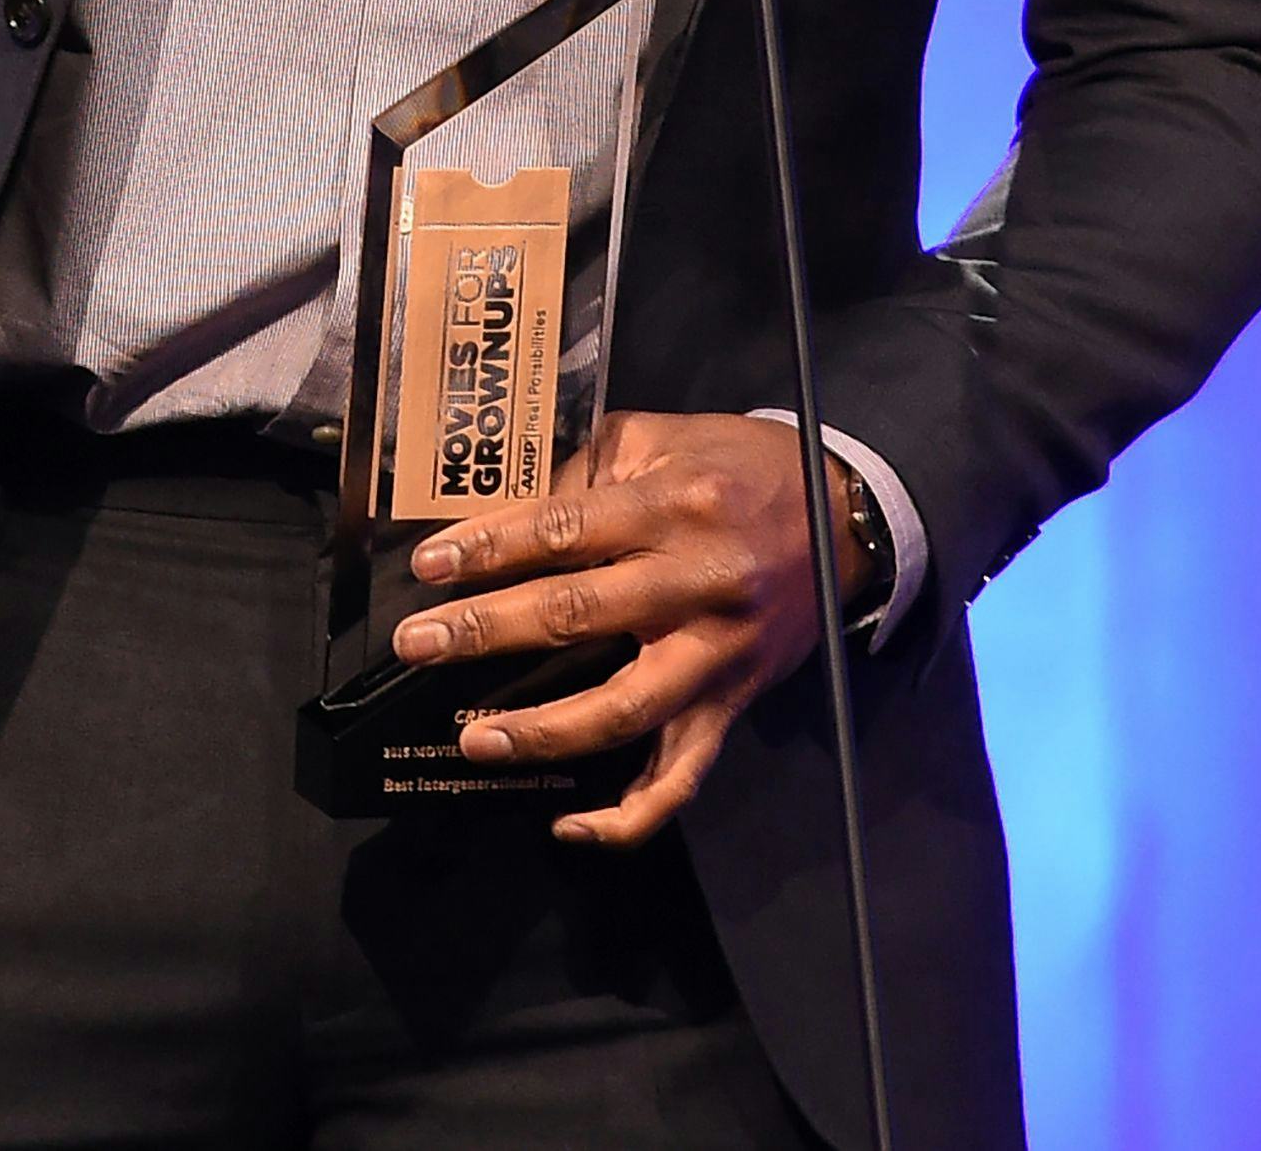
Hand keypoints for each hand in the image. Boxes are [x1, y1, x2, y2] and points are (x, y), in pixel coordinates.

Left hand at [390, 409, 864, 846]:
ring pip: (624, 709)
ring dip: (542, 730)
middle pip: (577, 614)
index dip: (490, 548)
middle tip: (418, 645)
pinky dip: (628, 814)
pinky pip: (681, 775)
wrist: (842, 517)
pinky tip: (570, 823)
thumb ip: (583, 473)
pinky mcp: (733, 703)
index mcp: (671, 504)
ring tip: (474, 736)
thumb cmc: (737, 464)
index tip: (429, 567)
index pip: (563, 530)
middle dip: (487, 631)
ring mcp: (717, 654)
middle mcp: (695, 582)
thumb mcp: (659, 437)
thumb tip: (505, 517)